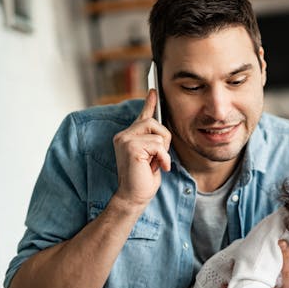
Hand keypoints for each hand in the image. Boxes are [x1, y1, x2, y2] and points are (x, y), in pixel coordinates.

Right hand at [112, 89, 171, 209]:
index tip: (154, 90)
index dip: (149, 103)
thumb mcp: (153, 156)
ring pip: (158, 133)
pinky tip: (157, 168)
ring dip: (163, 151)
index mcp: (129, 136)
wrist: (134, 196)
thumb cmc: (143, 180)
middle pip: (154, 122)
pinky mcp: (130, 146)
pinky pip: (158, 144)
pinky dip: (163, 158)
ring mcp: (125, 139)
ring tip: (155, 164)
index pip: (142, 116)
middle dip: (164, 140)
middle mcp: (123, 135)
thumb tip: (162, 129)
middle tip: (160, 157)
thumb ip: (155, 142)